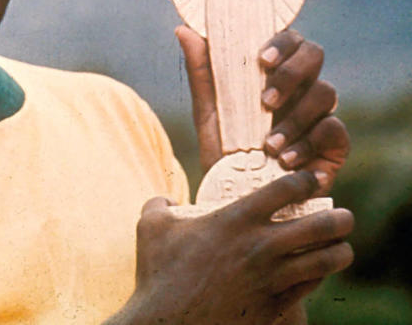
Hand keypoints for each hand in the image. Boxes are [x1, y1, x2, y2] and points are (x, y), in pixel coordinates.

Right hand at [115, 171, 353, 324]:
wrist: (168, 323)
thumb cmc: (158, 273)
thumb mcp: (150, 227)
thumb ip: (159, 204)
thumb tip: (165, 201)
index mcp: (235, 220)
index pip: (286, 189)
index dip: (305, 179)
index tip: (310, 179)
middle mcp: (260, 247)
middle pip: (322, 226)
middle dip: (340, 218)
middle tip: (341, 215)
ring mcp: (271, 279)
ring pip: (327, 261)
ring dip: (339, 250)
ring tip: (339, 245)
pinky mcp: (274, 306)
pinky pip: (311, 287)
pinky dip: (320, 276)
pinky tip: (317, 271)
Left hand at [176, 26, 348, 192]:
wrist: (238, 198)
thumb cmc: (225, 150)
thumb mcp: (208, 112)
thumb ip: (202, 72)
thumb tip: (184, 30)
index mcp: (275, 72)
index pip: (289, 39)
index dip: (281, 42)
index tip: (261, 60)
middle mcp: (301, 86)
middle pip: (314, 54)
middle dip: (291, 74)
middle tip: (265, 101)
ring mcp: (320, 113)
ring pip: (325, 93)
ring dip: (295, 117)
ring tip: (268, 144)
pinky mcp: (334, 144)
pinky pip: (335, 130)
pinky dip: (308, 144)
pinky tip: (286, 161)